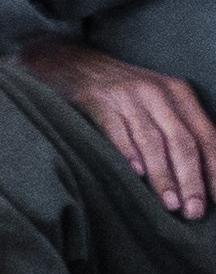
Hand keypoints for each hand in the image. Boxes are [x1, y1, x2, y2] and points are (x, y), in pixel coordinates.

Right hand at [29, 38, 215, 220]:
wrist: (71, 63)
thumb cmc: (120, 91)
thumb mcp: (157, 100)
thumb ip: (178, 127)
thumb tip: (200, 173)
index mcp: (179, 93)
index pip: (206, 136)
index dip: (214, 170)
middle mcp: (157, 92)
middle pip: (182, 141)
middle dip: (192, 180)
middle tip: (195, 211)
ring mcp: (126, 96)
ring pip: (153, 141)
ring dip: (163, 176)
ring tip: (170, 204)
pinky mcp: (97, 101)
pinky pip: (116, 130)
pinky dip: (128, 153)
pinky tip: (135, 174)